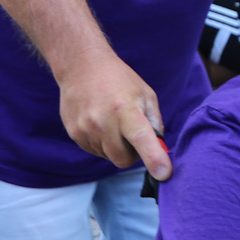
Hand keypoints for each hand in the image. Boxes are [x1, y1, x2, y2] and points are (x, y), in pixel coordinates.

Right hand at [57, 52, 171, 177]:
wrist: (81, 66)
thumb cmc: (119, 80)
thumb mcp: (145, 94)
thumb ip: (155, 124)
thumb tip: (160, 151)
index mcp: (126, 110)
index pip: (142, 139)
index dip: (154, 158)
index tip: (164, 173)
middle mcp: (103, 122)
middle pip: (123, 159)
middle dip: (132, 154)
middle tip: (131, 133)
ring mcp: (86, 129)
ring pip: (108, 156)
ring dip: (115, 146)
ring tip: (112, 121)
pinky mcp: (75, 133)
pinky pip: (94, 150)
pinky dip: (101, 142)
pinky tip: (99, 121)